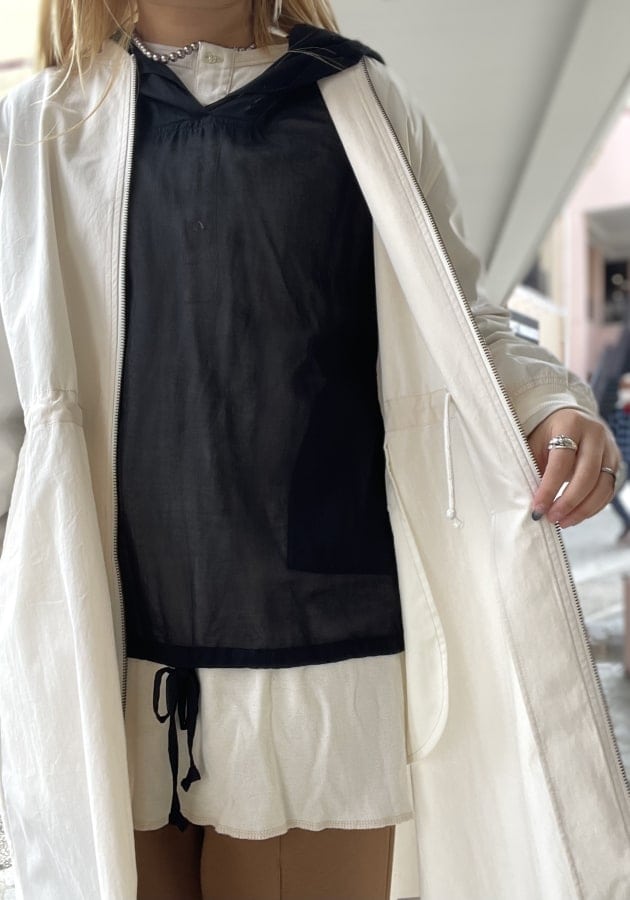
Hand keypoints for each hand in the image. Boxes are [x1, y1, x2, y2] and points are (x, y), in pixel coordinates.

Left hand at [526, 408, 620, 526]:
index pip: (561, 462)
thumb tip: (534, 503)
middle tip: (552, 518)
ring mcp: (609, 449)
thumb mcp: (535, 443)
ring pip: (602, 486)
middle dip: (568, 502)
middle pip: (587, 475)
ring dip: (582, 509)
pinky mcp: (616, 463)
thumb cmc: (547, 434)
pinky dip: (593, 507)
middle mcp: (595, 434)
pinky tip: (575, 515)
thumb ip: (533, 468)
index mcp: (570, 424)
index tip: (538, 509)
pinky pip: (608, 491)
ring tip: (562, 521)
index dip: (549, 488)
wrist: (569, 419)